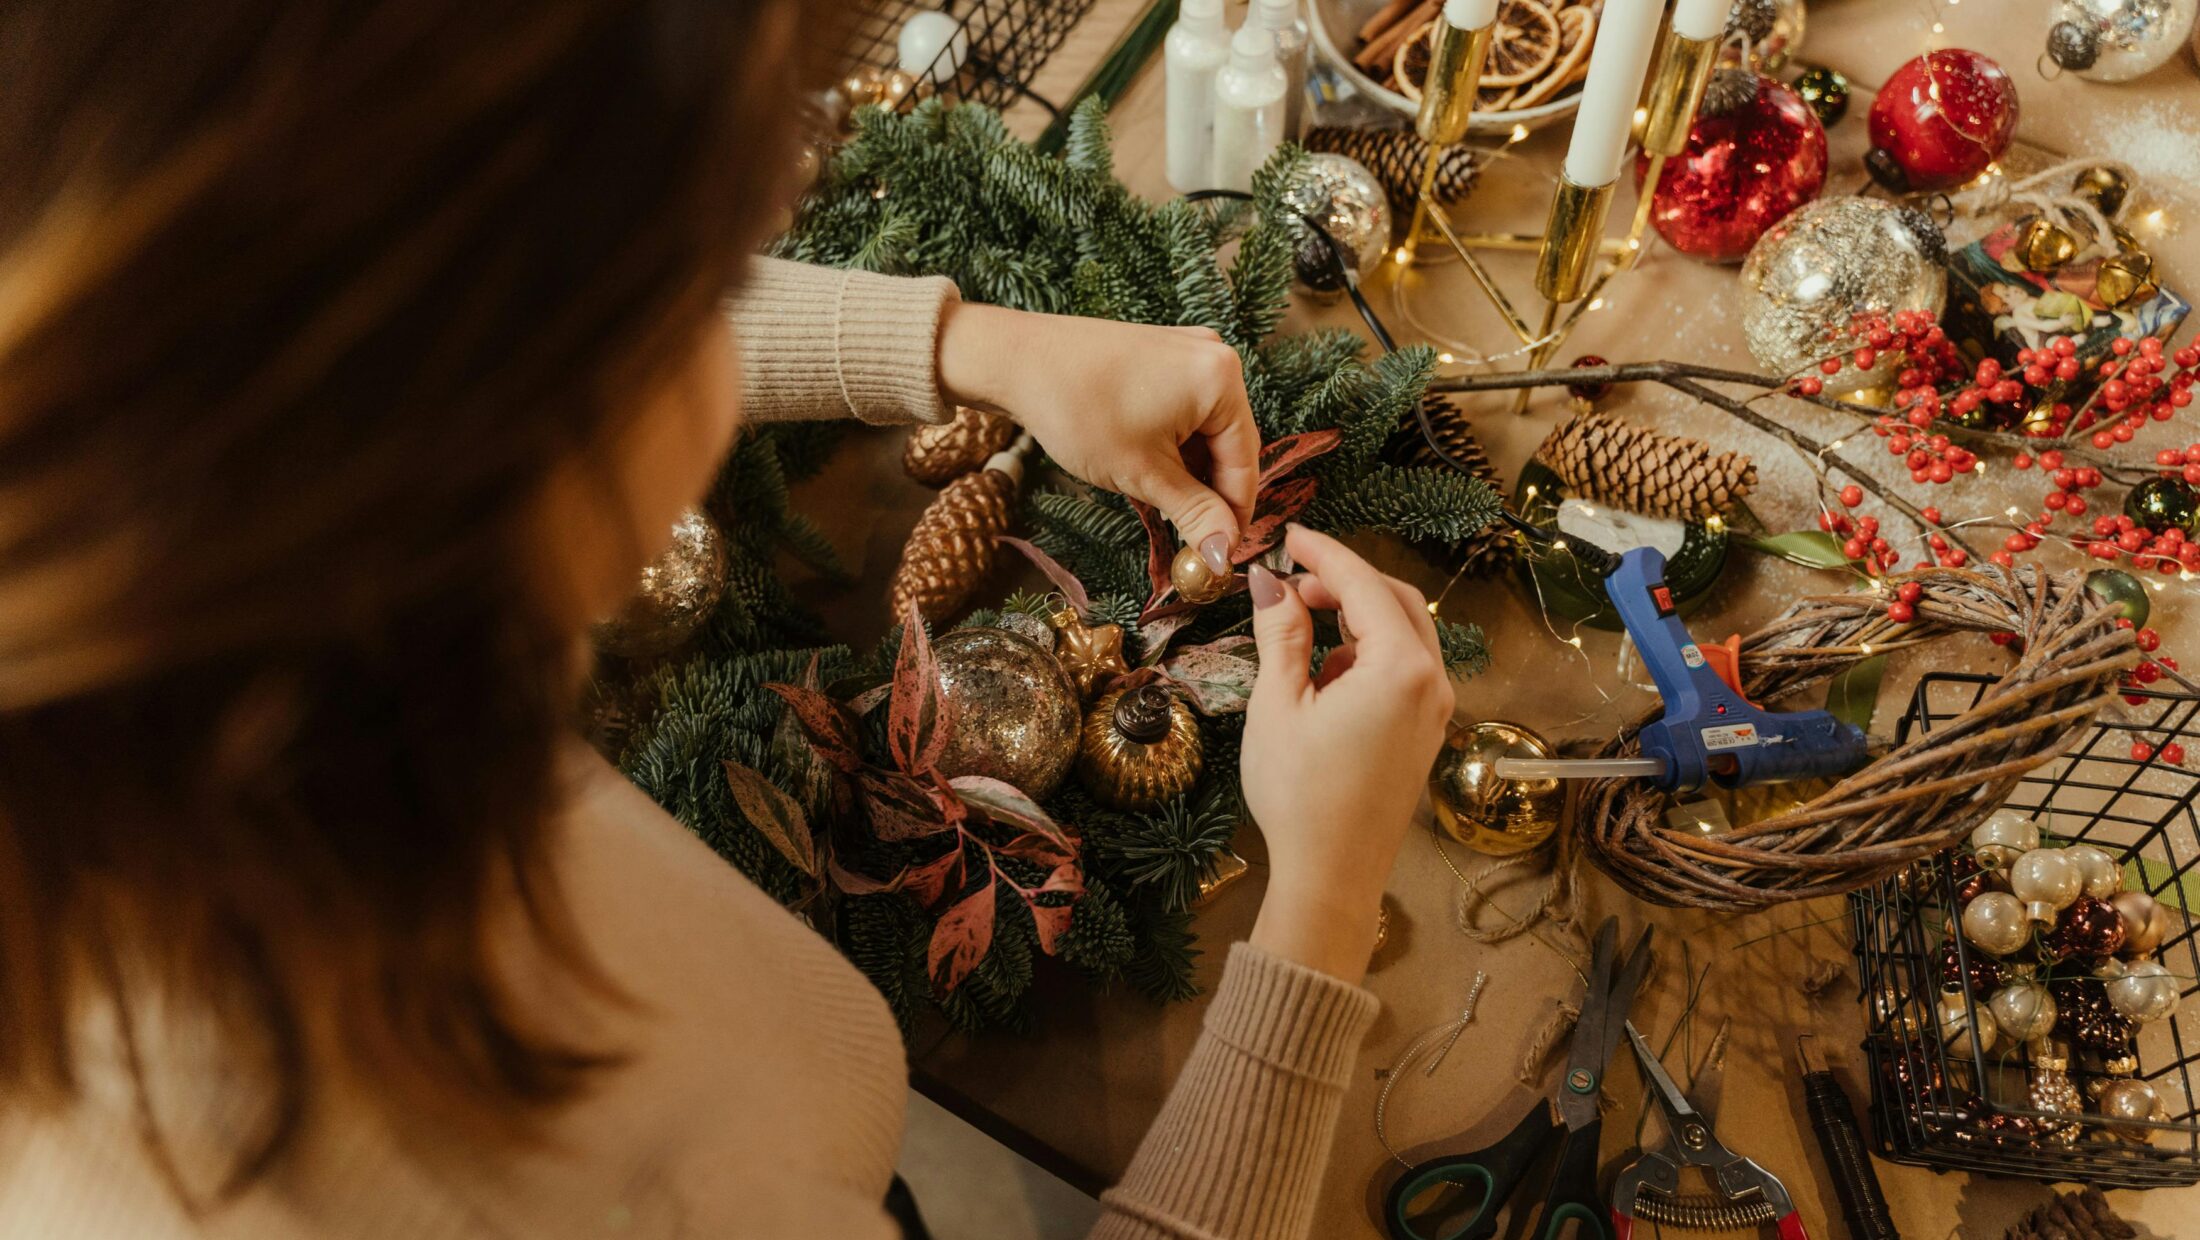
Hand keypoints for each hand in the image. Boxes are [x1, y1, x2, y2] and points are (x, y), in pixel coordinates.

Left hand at [936, 302, 1258, 566]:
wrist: (1016, 362)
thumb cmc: (1079, 412)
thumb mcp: (1143, 473)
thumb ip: (1193, 512)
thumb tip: (1224, 554)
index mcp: (1222, 380)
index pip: (1244, 464)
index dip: (1233, 516)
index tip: (1218, 556)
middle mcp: (1215, 357)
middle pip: (1228, 446)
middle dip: (1208, 493)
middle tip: (1187, 538)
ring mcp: (1187, 352)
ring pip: (1204, 432)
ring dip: (1189, 472)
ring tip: (1160, 505)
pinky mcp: (1162, 355)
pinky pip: (1184, 411)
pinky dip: (1173, 446)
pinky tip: (1149, 471)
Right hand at [1239, 527, 1453, 981]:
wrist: (1332, 875)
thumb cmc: (1300, 795)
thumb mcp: (1279, 704)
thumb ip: (1281, 632)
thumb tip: (1271, 581)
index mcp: (1401, 668)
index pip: (1364, 585)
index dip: (1324, 554)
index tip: (1290, 536)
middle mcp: (1432, 681)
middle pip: (1394, 601)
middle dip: (1344, 582)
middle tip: (1293, 579)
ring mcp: (1436, 708)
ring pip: (1403, 633)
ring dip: (1357, 617)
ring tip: (1301, 622)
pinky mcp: (1426, 731)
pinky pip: (1405, 668)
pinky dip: (1367, 652)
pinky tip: (1323, 673)